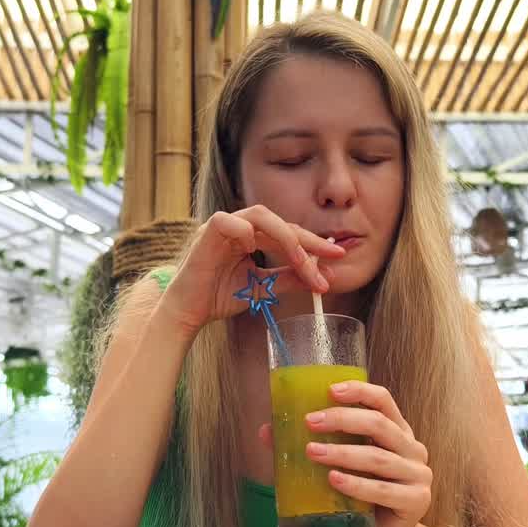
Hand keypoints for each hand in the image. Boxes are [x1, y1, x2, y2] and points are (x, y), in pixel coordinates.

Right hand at [158, 205, 345, 336]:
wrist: (189, 310)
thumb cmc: (219, 295)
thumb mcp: (262, 288)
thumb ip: (289, 278)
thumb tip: (322, 276)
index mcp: (253, 235)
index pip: (289, 234)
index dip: (314, 244)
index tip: (338, 257)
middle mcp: (241, 225)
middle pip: (281, 223)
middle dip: (307, 241)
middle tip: (330, 256)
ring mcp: (224, 225)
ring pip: (261, 216)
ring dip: (286, 237)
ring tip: (300, 260)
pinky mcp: (207, 231)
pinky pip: (229, 221)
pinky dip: (244, 232)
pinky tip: (253, 250)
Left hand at [259, 380, 431, 526]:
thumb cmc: (362, 500)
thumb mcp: (339, 467)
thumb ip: (311, 446)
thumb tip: (266, 431)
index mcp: (398, 433)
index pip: (383, 401)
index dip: (359, 391)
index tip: (330, 390)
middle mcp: (412, 449)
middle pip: (379, 424)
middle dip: (342, 419)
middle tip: (310, 422)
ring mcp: (418, 475)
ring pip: (378, 457)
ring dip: (342, 452)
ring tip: (312, 452)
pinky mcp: (416, 501)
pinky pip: (382, 489)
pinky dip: (356, 483)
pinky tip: (333, 479)